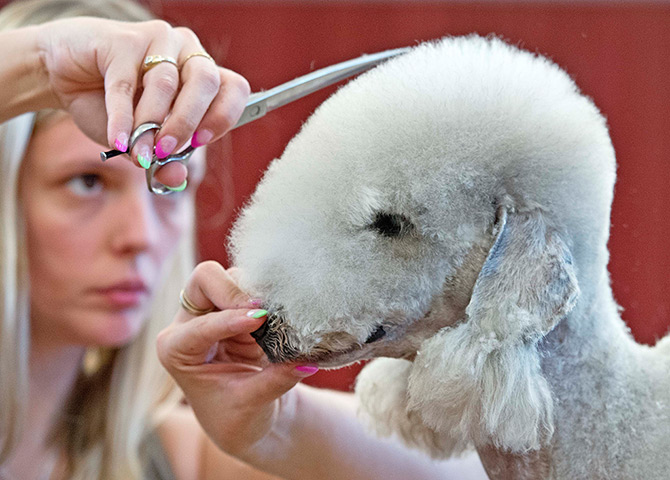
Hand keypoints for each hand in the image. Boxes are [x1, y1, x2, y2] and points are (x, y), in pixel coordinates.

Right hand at [37, 18, 249, 186]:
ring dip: (150, 125)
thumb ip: (162, 161)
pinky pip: (126, 84)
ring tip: (138, 152)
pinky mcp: (122, 38)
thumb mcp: (142, 140)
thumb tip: (177, 178)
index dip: (225, 115)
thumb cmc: (113, 107)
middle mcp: (187, 52)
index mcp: (202, 75)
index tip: (202, 141)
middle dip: (186, 123)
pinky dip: (122, 119)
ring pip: (165, 84)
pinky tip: (118, 140)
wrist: (64, 76)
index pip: (234, 88)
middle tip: (166, 151)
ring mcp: (157, 40)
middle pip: (205, 81)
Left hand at [157, 261, 317, 457]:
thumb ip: (275, 381)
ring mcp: (215, 310)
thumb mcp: (251, 404)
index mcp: (176, 349)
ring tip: (275, 316)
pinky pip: (256, 286)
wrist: (249, 418)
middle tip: (263, 310)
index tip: (258, 318)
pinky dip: (270, 294)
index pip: (201, 325)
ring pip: (233, 277)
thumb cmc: (238, 417)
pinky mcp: (240, 307)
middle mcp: (190, 322)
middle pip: (204, 280)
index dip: (229, 320)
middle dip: (233, 289)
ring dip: (256, 292)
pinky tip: (283, 311)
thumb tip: (305, 362)